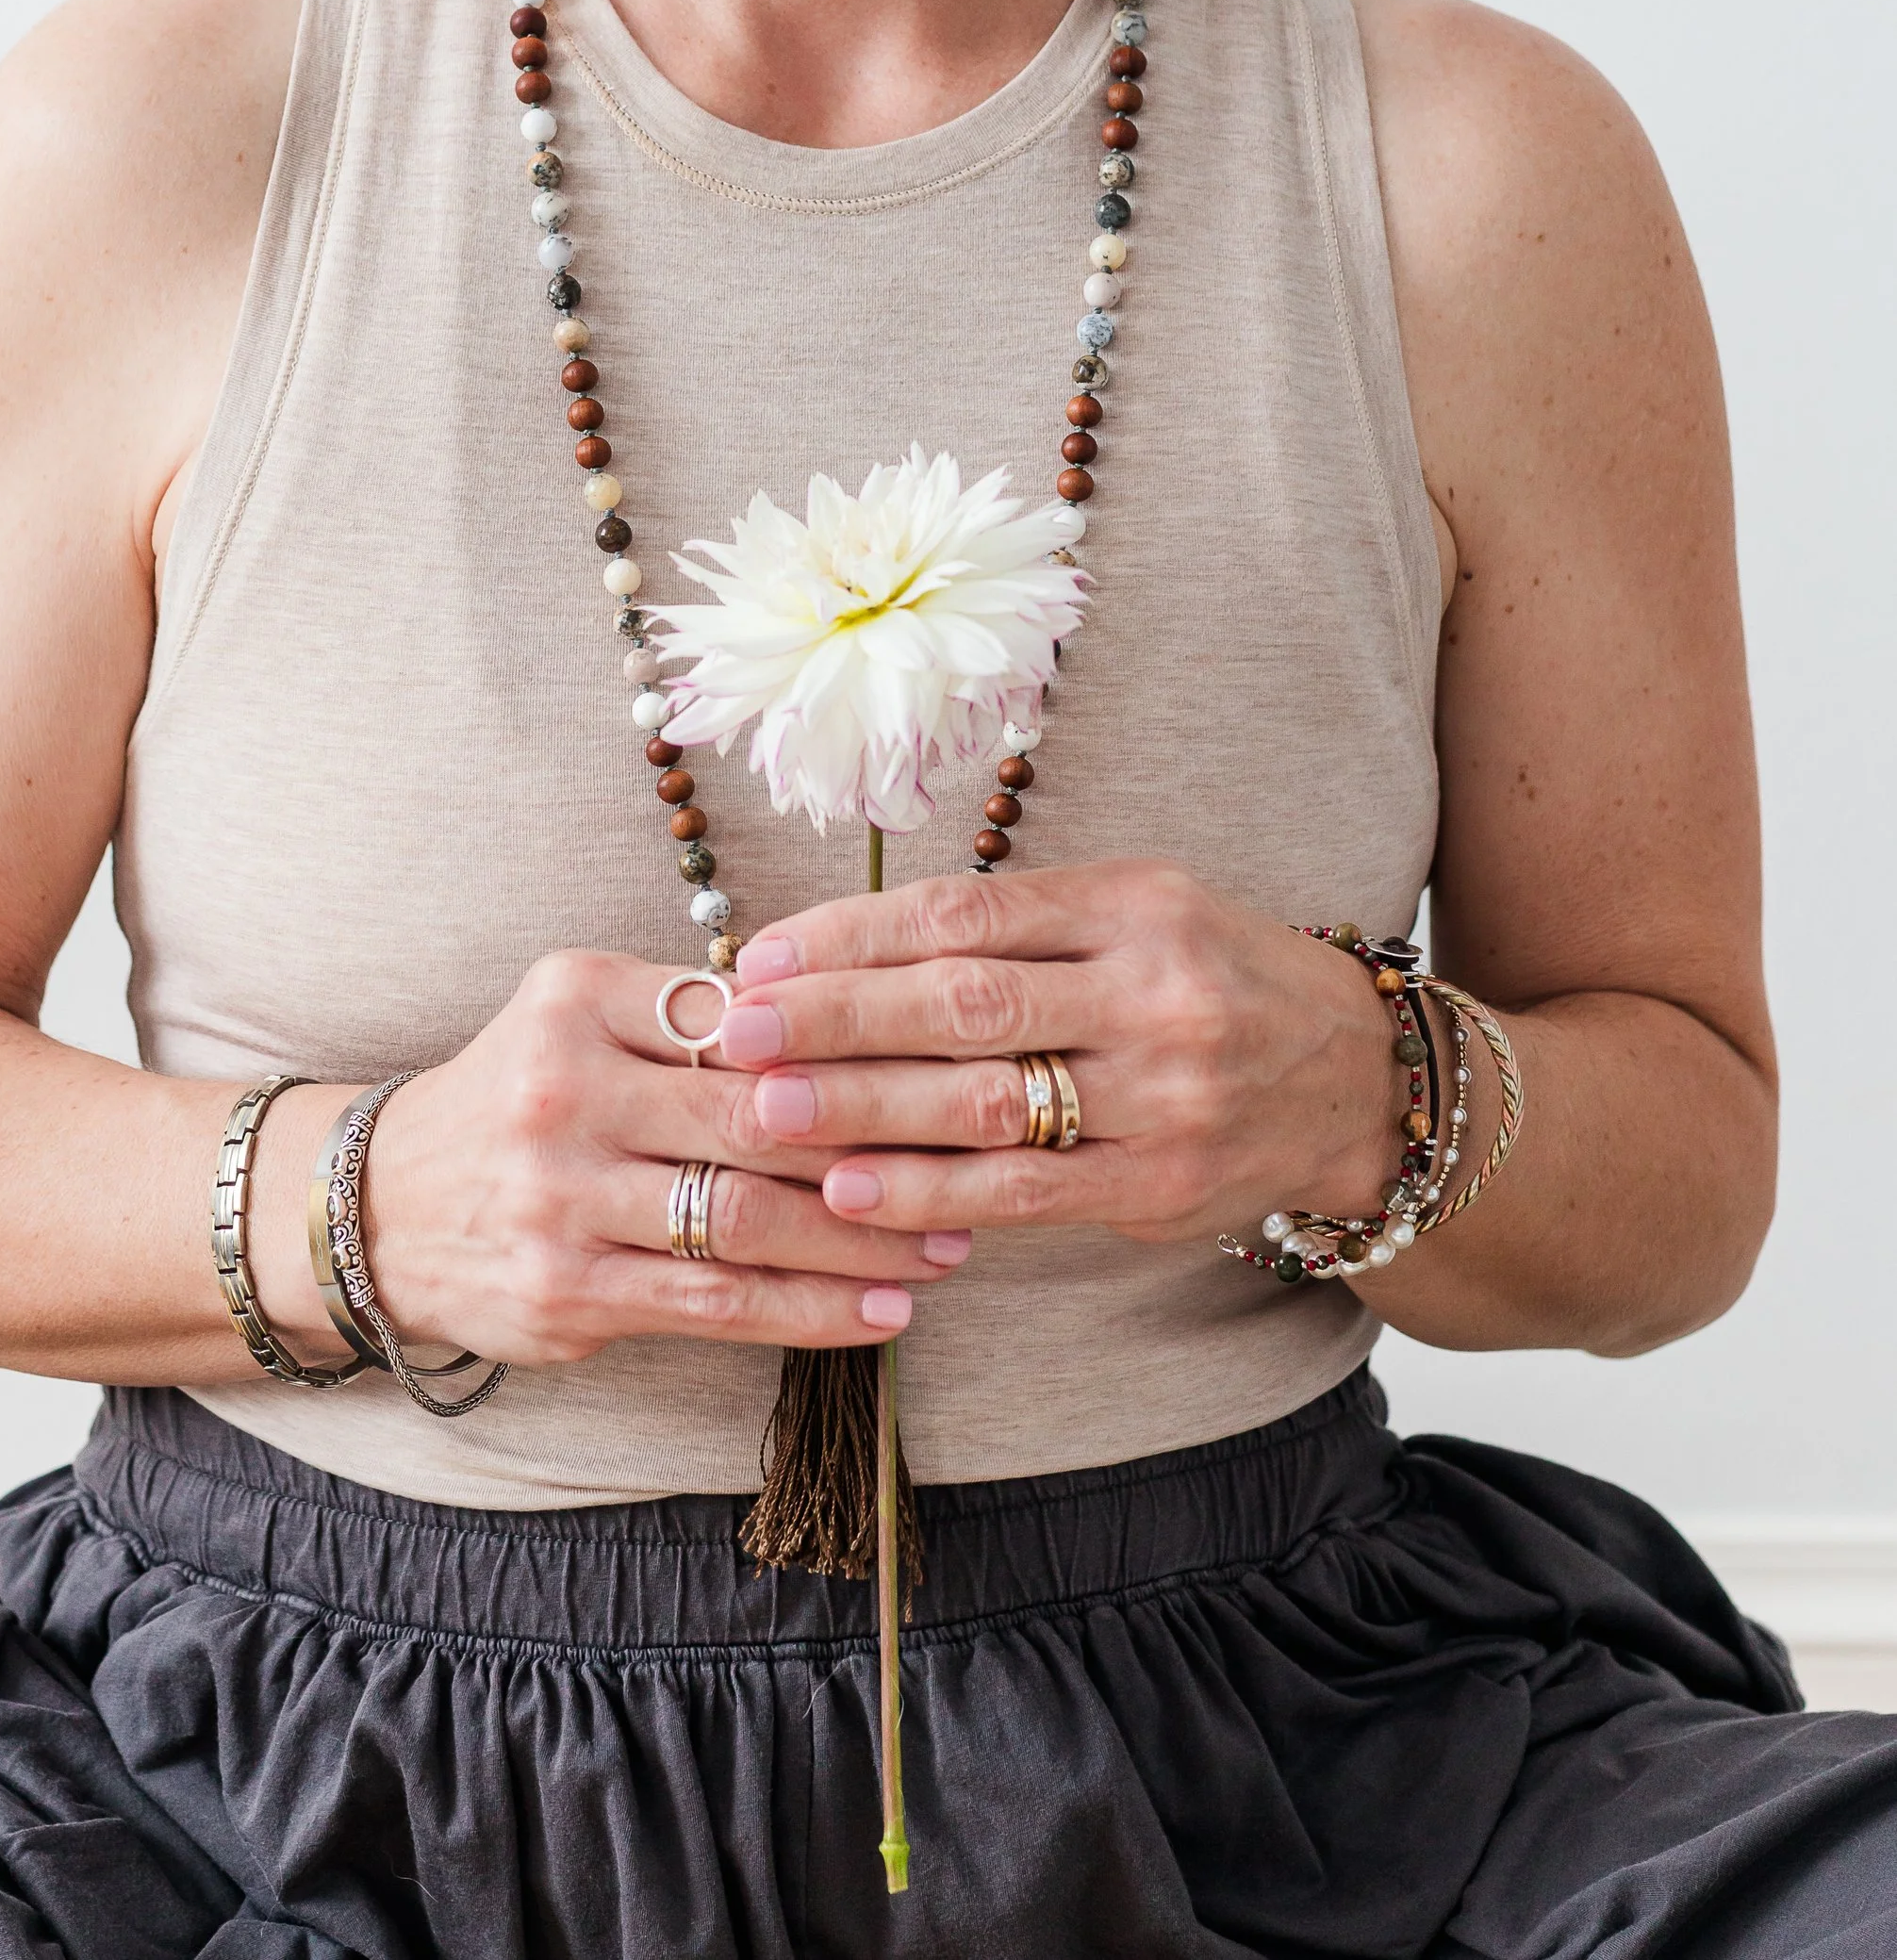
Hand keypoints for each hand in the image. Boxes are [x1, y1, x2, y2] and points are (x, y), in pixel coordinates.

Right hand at [286, 951, 973, 1371]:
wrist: (380, 1205)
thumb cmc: (522, 1097)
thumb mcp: (584, 1016)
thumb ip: (698, 1015)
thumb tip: (859, 1014)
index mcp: (581, 997)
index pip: (753, 1020)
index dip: (863, 1044)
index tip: (953, 1061)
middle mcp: (565, 1089)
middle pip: (761, 1117)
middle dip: (885, 1141)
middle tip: (980, 1155)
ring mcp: (562, 1198)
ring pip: (748, 1220)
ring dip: (865, 1239)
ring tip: (951, 1247)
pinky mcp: (567, 1292)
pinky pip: (715, 1304)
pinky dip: (810, 1310)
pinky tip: (880, 1311)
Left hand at [710, 861, 1405, 1246]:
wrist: (1358, 1080)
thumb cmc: (1212, 977)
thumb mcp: (1137, 911)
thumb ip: (1020, 926)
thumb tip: (848, 949)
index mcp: (1133, 905)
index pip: (967, 913)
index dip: (855, 935)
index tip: (764, 955)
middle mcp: (1150, 993)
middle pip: (964, 1004)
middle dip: (836, 1019)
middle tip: (739, 1032)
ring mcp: (1160, 1095)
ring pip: (984, 1104)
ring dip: (861, 1111)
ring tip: (764, 1113)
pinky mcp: (1158, 1185)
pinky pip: (1021, 1192)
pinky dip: (928, 1193)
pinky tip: (850, 1191)